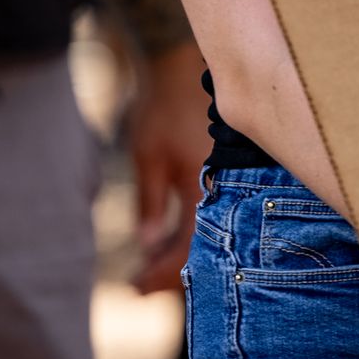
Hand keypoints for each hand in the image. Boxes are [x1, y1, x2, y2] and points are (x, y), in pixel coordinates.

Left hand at [127, 42, 211, 293]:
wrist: (184, 71)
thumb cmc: (165, 112)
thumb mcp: (149, 158)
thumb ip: (151, 202)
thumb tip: (149, 242)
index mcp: (205, 191)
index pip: (187, 248)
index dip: (161, 272)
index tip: (135, 287)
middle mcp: (221, 191)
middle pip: (201, 247)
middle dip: (169, 271)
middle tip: (138, 286)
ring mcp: (223, 183)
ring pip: (206, 233)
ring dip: (176, 253)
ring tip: (148, 267)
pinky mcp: (219, 173)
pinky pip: (207, 214)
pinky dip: (186, 232)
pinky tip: (165, 238)